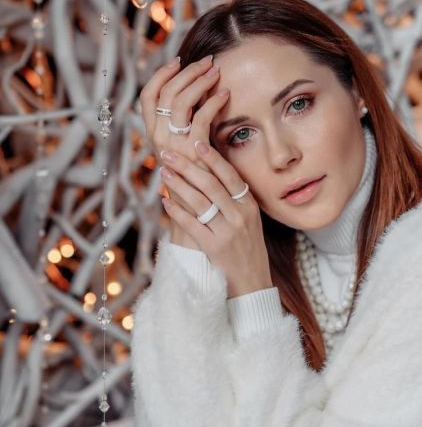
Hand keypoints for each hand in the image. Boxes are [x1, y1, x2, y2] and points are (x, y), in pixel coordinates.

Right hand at [138, 54, 227, 231]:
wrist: (202, 216)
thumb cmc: (200, 183)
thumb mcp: (190, 151)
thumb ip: (190, 127)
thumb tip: (199, 99)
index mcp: (154, 135)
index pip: (148, 96)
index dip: (161, 75)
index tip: (178, 60)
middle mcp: (159, 138)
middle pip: (165, 92)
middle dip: (186, 72)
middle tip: (207, 62)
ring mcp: (173, 145)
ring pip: (180, 100)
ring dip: (199, 81)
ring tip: (216, 72)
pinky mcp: (192, 152)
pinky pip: (200, 118)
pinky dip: (213, 102)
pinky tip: (225, 95)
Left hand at [159, 144, 272, 299]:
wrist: (252, 282)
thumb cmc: (247, 249)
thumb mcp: (249, 221)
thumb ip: (234, 200)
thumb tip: (210, 174)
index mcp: (250, 207)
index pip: (230, 176)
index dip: (213, 159)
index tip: (197, 143)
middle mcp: (240, 216)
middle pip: (211, 185)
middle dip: (188, 167)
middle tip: (169, 154)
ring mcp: (228, 232)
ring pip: (199, 202)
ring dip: (179, 185)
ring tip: (164, 173)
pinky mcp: (214, 247)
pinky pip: (191, 224)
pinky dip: (177, 211)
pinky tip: (165, 201)